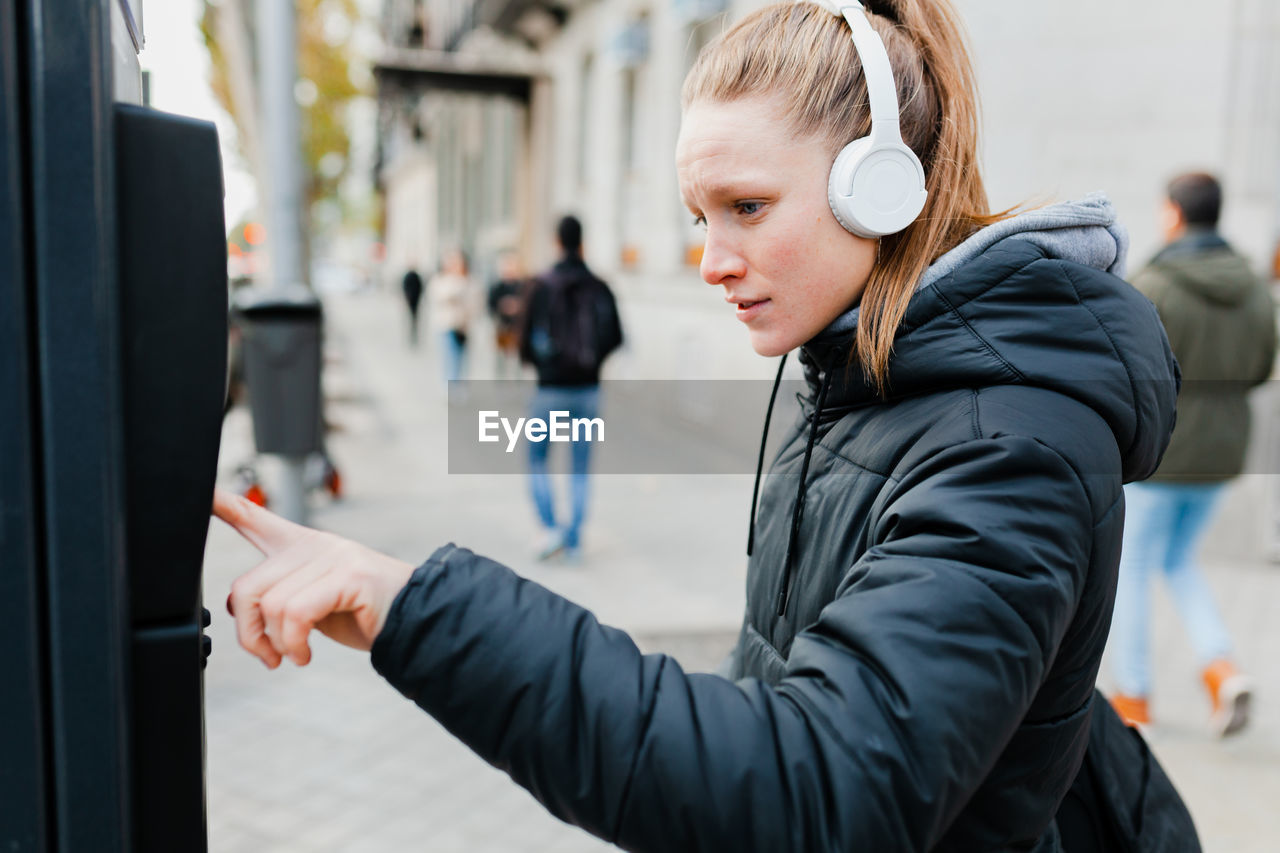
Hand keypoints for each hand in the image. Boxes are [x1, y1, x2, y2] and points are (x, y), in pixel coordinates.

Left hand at [212, 488, 415, 667]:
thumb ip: (280, 597)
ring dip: (276, 644)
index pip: (256, 517)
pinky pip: (296, 615)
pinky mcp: (347, 577)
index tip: (202, 491)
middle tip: (269, 656)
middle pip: (247, 587)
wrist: (413, 621)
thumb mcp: (313, 603)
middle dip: (250, 633)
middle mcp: (314, 545)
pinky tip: (305, 655)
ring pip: (271, 605)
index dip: (224, 505)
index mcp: (302, 546)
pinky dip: (294, 645)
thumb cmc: (363, 614)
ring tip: (295, 655)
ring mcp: (332, 558)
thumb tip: (239, 611)